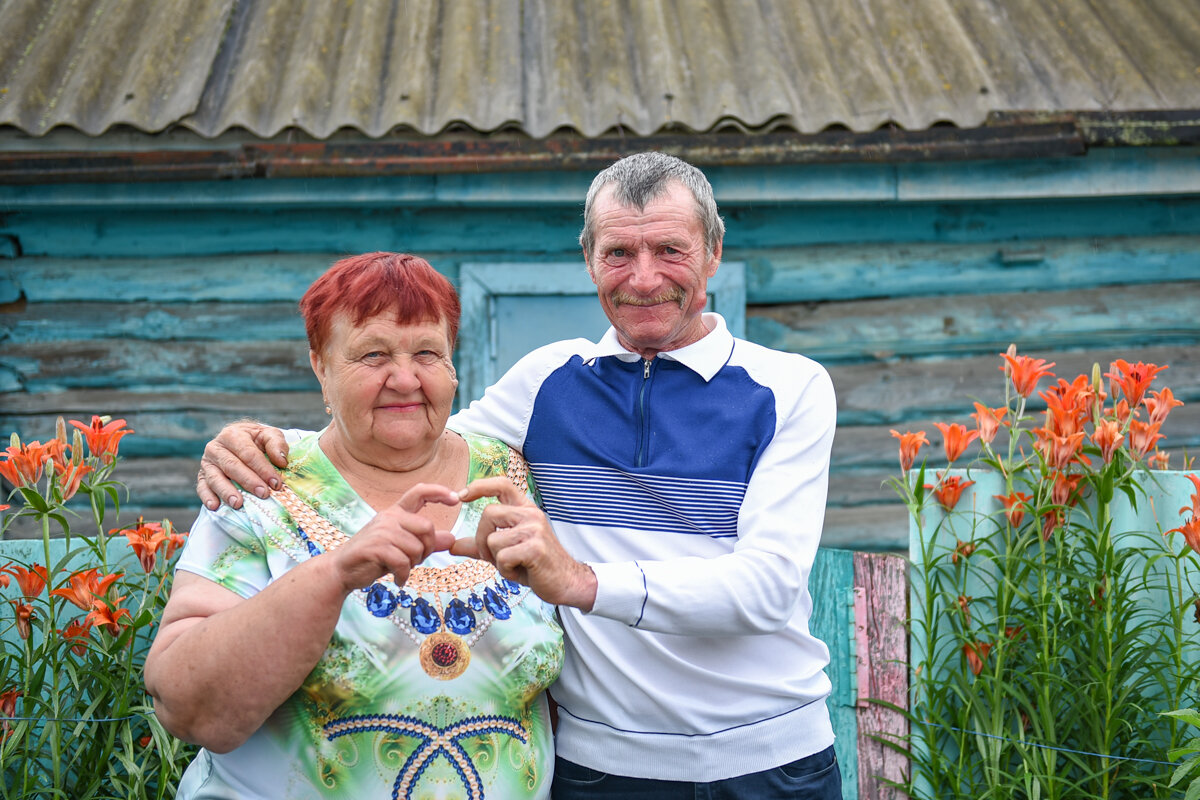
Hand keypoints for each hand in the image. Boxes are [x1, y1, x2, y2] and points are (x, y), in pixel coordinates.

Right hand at [197, 421, 289, 509]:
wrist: (238, 441)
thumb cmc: (256, 440)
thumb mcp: (269, 435)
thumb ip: (277, 444)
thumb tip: (281, 462)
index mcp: (232, 435)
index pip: (248, 453)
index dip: (263, 468)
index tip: (276, 483)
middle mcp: (216, 447)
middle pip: (232, 466)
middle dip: (249, 481)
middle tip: (263, 494)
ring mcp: (207, 463)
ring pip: (215, 478)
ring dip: (227, 491)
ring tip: (238, 504)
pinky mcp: (202, 476)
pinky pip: (202, 488)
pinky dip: (207, 497)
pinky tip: (215, 506)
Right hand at [327, 483, 460, 590]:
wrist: (341, 570)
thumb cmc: (373, 557)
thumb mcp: (402, 547)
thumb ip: (425, 542)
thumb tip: (452, 539)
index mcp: (396, 512)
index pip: (420, 492)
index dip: (439, 492)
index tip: (456, 498)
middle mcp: (389, 517)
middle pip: (427, 527)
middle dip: (427, 549)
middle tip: (415, 561)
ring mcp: (382, 531)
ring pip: (416, 548)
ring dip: (413, 565)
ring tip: (400, 569)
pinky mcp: (376, 547)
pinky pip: (403, 562)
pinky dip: (403, 576)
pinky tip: (397, 580)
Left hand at [450, 477, 595, 610]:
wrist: (565, 582)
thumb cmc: (535, 565)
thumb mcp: (504, 552)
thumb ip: (480, 546)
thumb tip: (452, 546)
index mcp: (524, 509)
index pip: (502, 484)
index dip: (480, 486)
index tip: (461, 495)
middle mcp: (530, 514)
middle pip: (488, 514)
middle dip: (482, 538)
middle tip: (492, 556)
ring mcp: (535, 529)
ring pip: (493, 539)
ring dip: (496, 560)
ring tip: (514, 565)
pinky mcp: (536, 547)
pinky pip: (503, 558)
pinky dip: (506, 571)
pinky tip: (521, 572)